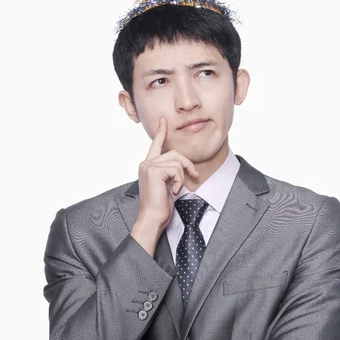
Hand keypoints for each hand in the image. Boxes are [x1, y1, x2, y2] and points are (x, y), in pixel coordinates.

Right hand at [137, 116, 199, 231]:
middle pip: (174, 152)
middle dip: (187, 164)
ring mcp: (149, 166)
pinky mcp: (154, 171)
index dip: (161, 132)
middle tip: (194, 175)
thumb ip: (169, 172)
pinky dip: (179, 181)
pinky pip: (176, 169)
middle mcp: (146, 164)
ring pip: (177, 161)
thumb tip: (181, 165)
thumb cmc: (159, 206)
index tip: (163, 121)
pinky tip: (174, 191)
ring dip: (182, 176)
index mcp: (147, 166)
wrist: (152, 218)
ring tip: (177, 189)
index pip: (155, 145)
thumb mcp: (166, 185)